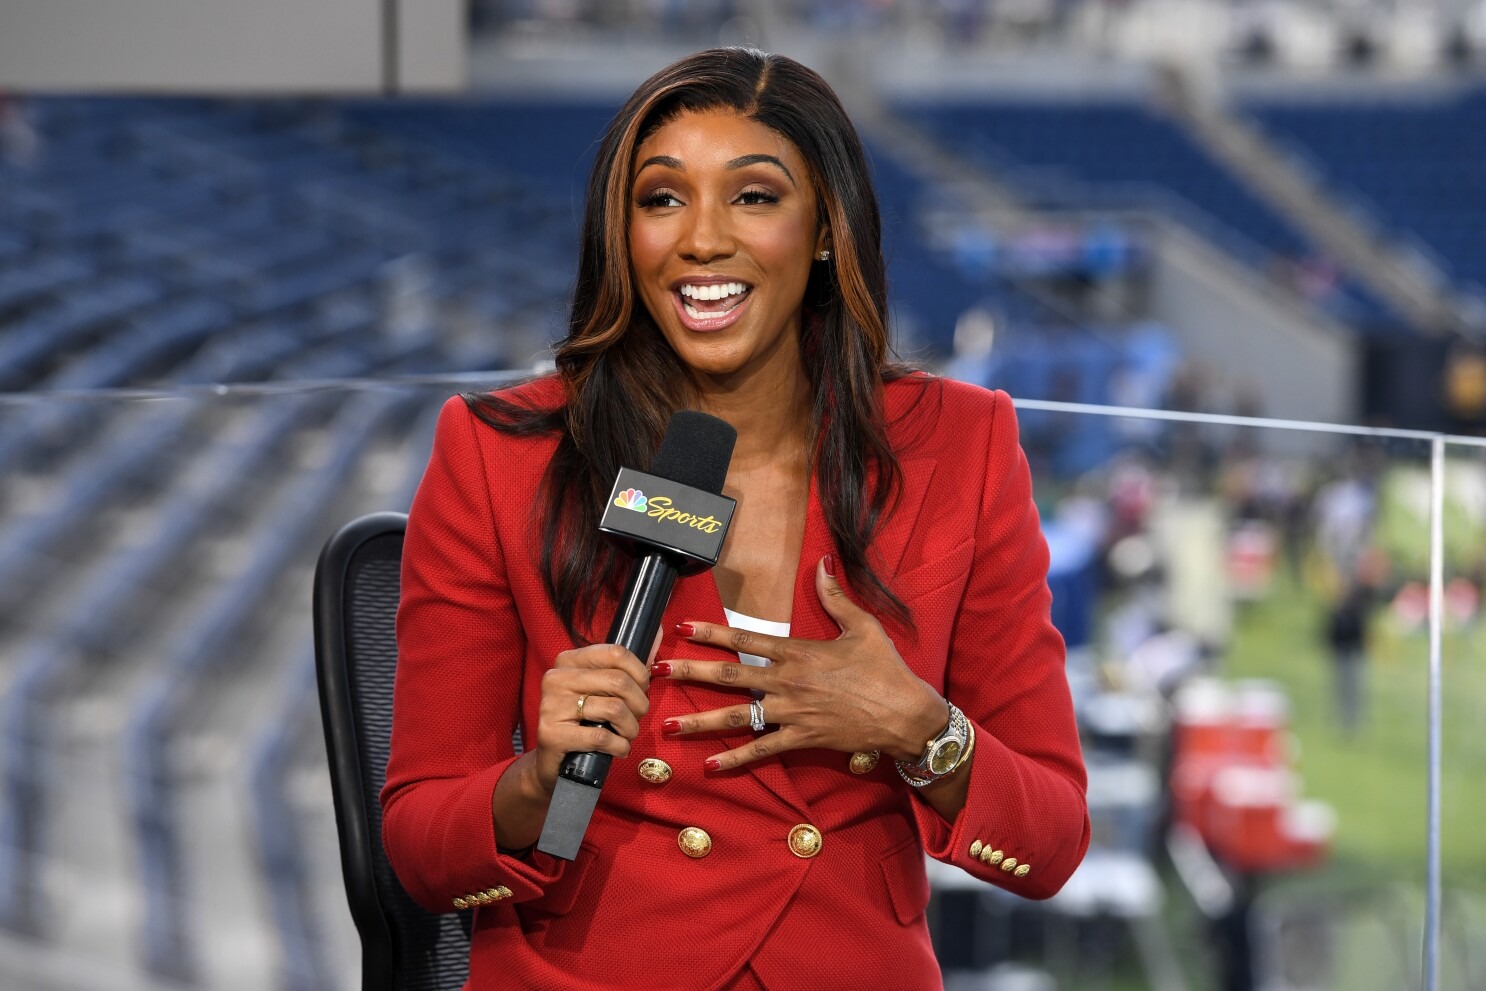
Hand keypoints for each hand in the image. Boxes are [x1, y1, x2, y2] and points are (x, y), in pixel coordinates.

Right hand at [530, 643, 650, 792]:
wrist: (554, 762)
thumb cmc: (585, 722)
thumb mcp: (603, 690)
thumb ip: (629, 663)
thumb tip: (658, 630)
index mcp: (569, 660)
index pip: (616, 652)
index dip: (640, 673)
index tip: (643, 689)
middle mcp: (556, 678)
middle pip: (619, 682)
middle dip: (639, 704)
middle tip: (637, 718)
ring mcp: (551, 706)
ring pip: (614, 709)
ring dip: (631, 728)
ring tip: (626, 735)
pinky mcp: (551, 734)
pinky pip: (602, 737)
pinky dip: (619, 746)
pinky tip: (617, 749)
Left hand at [656, 557, 946, 769]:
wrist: (905, 714)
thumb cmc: (885, 669)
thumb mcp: (863, 626)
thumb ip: (836, 596)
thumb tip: (823, 563)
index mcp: (798, 652)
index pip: (746, 638)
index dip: (712, 632)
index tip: (683, 628)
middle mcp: (788, 682)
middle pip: (729, 677)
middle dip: (690, 673)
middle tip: (656, 672)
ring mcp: (792, 713)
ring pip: (737, 717)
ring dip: (700, 721)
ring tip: (668, 722)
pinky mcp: (801, 738)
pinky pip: (762, 750)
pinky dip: (735, 759)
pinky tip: (710, 765)